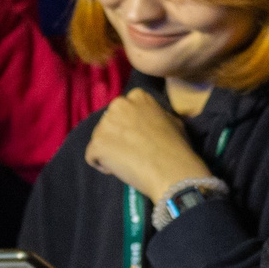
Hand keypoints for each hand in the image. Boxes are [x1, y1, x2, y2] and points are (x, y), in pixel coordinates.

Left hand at [83, 88, 212, 202]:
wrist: (171, 170)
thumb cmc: (176, 147)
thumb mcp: (172, 120)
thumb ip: (155, 114)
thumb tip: (150, 120)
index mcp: (137, 97)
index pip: (123, 111)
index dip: (129, 127)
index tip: (140, 139)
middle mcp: (118, 105)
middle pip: (109, 123)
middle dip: (117, 137)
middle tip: (133, 152)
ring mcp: (105, 124)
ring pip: (99, 139)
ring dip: (109, 151)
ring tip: (129, 162)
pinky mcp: (96, 144)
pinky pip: (92, 156)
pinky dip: (102, 165)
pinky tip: (120, 169)